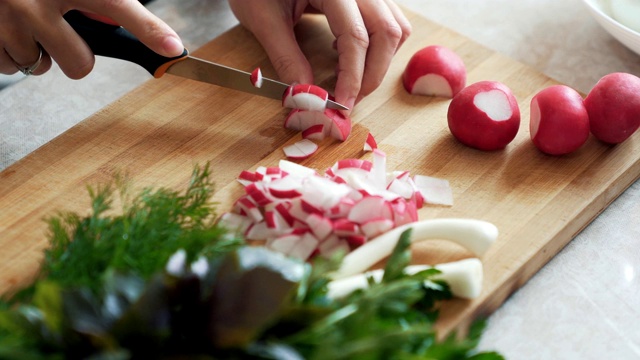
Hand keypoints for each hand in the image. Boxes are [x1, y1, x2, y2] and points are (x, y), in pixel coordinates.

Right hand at [0, 0, 183, 77]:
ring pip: (42, 67)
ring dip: (38, 52)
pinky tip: (7, 28)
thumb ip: (100, 3)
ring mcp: (11, 16)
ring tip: (27, 22)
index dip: (149, 30)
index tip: (173, 50)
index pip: (119, 6)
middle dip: (74, 55)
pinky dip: (10, 53)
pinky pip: (10, 66)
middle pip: (80, 64)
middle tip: (60, 29)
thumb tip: (141, 32)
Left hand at [228, 0, 410, 111]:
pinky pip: (389, 21)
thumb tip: (306, 96)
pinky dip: (378, 46)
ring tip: (350, 80)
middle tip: (349, 100)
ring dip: (380, 61)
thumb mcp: (263, 19)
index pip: (356, 36)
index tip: (341, 104)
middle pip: (387, 32)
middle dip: (372, 74)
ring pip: (395, 27)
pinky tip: (349, 56)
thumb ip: (286, 57)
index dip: (352, 76)